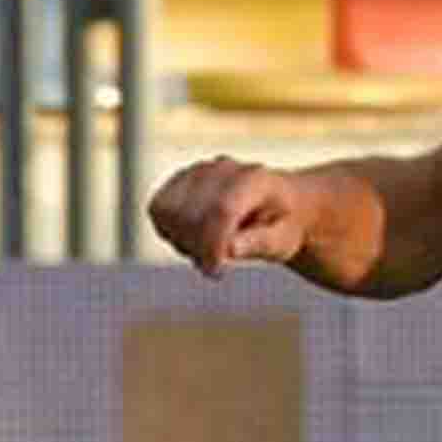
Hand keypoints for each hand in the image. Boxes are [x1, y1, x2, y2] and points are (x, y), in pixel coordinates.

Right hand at [149, 157, 313, 278]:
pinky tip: (194, 238)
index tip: (216, 272)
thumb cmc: (282, 226)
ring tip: (209, 250)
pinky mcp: (180, 179)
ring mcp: (198, 171)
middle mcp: (223, 169)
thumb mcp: (284, 240)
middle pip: (190, 214)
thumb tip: (231, 248)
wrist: (278, 204)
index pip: (221, 210)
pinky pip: (157, 209)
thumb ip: (260, 243)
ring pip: (167, 211)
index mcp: (255, 180)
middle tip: (217, 266)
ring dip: (182, 240)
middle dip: (199, 248)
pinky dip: (169, 230)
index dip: (212, 245)